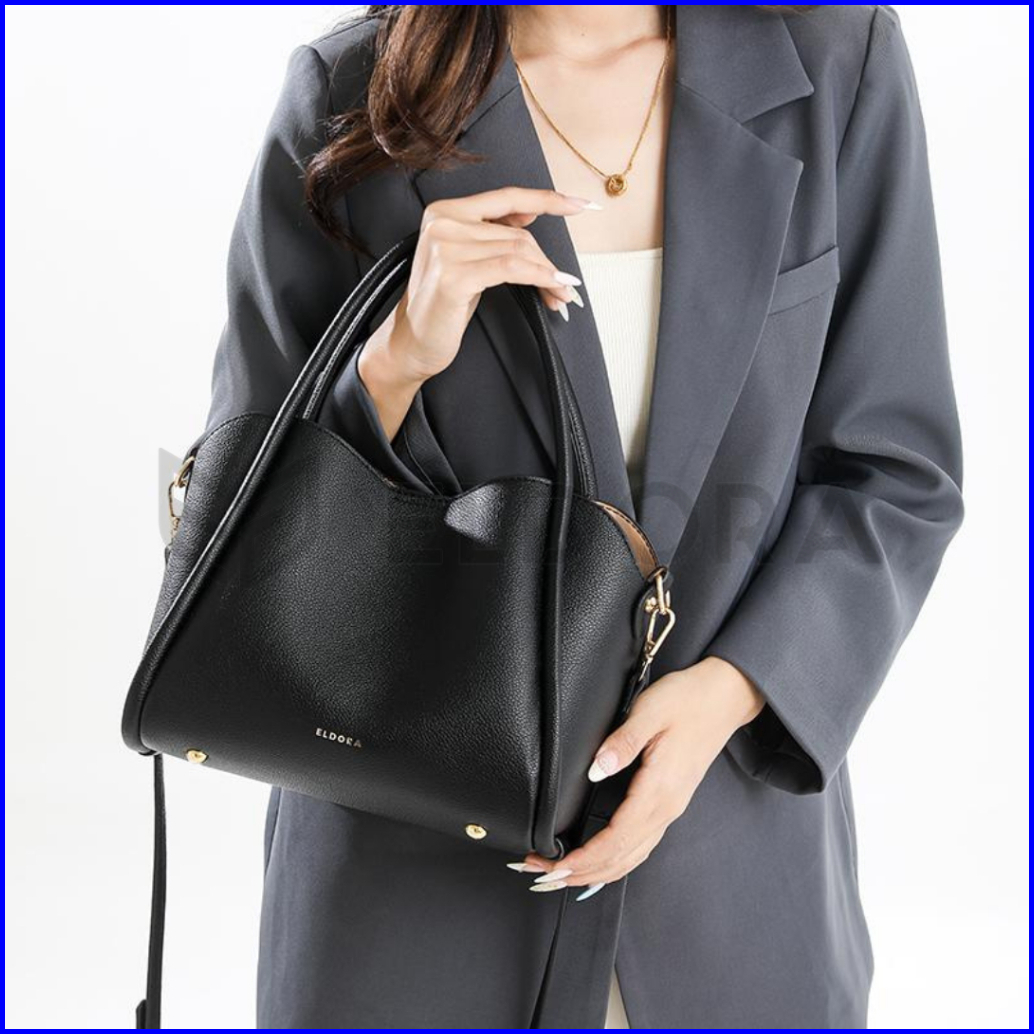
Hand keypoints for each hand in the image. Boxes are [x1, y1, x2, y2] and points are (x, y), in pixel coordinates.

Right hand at [357, 186, 598, 438]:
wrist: (411, 344)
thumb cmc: (441, 306)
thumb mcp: (468, 262)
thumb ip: (494, 233)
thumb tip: (531, 212)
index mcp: (444, 211)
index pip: (506, 197)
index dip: (548, 199)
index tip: (582, 204)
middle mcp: (442, 222)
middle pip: (518, 233)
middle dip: (548, 262)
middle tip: (566, 287)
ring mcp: (446, 247)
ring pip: (519, 250)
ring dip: (548, 275)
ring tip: (562, 294)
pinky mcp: (454, 275)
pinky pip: (512, 269)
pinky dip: (540, 278)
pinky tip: (554, 288)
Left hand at [508, 656, 764, 897]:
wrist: (725, 696)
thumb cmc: (688, 700)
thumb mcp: (650, 711)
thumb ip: (622, 742)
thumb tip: (595, 770)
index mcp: (659, 789)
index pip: (616, 839)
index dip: (584, 858)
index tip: (554, 867)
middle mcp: (666, 808)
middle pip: (620, 857)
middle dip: (581, 872)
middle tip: (542, 877)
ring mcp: (670, 808)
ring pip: (631, 857)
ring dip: (596, 873)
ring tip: (562, 877)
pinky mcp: (670, 803)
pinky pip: (640, 846)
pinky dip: (616, 863)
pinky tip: (600, 866)